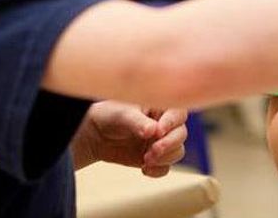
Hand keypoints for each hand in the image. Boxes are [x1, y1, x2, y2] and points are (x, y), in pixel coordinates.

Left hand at [73, 101, 187, 176]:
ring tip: (145, 160)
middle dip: (169, 144)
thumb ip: (139, 122)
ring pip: (177, 151)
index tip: (158, 131)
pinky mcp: (156, 158)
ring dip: (164, 158)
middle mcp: (165, 124)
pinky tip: (145, 169)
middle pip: (181, 134)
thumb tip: (153, 131)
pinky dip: (158, 170)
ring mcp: (161, 141)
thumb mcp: (123, 115)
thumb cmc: (111, 115)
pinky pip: (166, 167)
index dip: (172, 123)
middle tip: (153, 150)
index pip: (178, 113)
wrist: (96, 134)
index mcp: (161, 106)